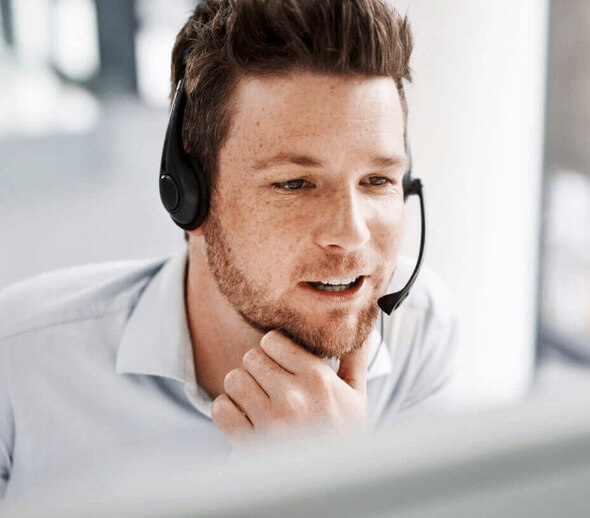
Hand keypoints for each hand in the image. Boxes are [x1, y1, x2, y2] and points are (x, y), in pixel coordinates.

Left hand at [211, 330, 368, 447]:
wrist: (335, 484)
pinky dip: (226, 411)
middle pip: (251, 357)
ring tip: (256, 400)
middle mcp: (293, 396)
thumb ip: (354, 359)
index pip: (273, 340)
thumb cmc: (346, 437)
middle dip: (258, 368)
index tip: (279, 361)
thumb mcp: (357, 397)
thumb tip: (362, 326)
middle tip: (269, 383)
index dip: (273, 348)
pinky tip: (243, 417)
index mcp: (318, 379)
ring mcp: (270, 421)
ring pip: (233, 379)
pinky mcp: (250, 444)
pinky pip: (220, 409)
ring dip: (241, 388)